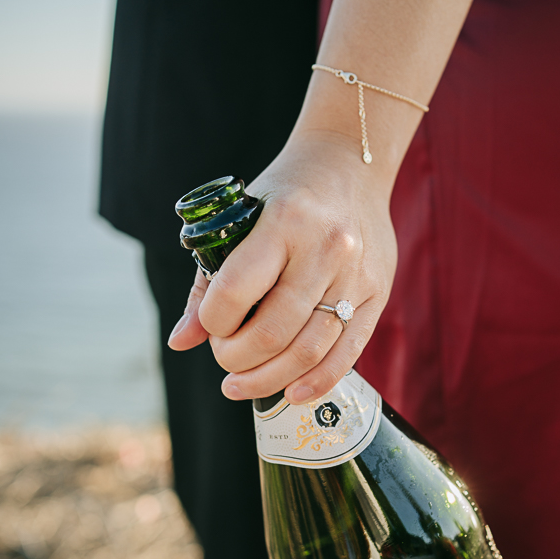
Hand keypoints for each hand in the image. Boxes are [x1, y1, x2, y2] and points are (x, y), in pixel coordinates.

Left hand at [167, 132, 397, 403]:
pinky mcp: (378, 293)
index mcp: (283, 221)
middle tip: (224, 361)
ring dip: (269, 379)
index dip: (213, 323)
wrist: (351, 165)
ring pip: (309, 350)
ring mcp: (356, 274)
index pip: (235, 292)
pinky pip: (347, 353)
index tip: (209, 326)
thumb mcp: (241, 220)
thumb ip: (208, 282)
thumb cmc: (285, 195)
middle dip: (236, 359)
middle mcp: (325, 247)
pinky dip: (316, 382)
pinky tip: (292, 393)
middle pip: (273, 332)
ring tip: (243, 384)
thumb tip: (181, 341)